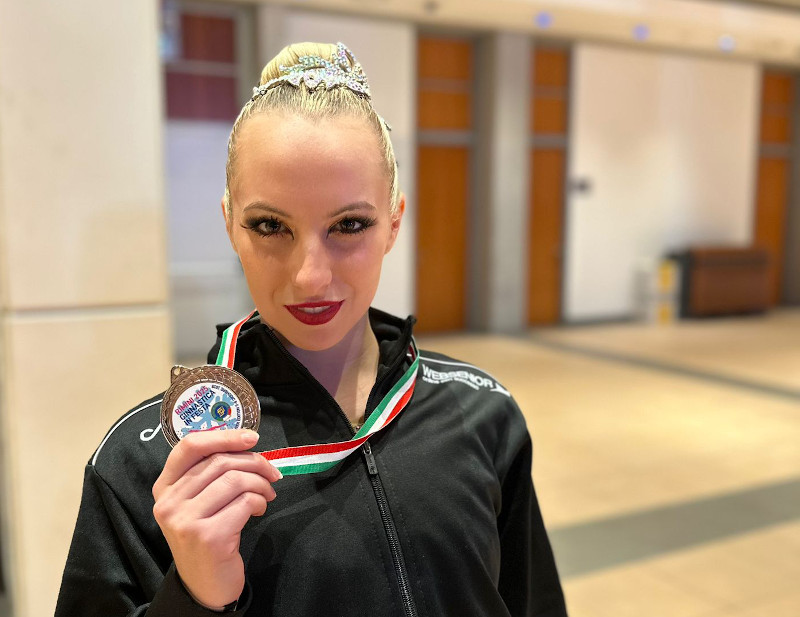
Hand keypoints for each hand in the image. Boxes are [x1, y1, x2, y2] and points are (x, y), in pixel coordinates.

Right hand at [152, 429, 280, 609]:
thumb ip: (210, 474)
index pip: (189, 446)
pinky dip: (259, 502)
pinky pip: (244, 502)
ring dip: (261, 483)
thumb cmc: (207, 536)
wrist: (205, 586)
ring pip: (235, 480)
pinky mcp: (208, 536)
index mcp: (164, 487)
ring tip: (267, 494)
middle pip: (220, 461)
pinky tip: (259, 510)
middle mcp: (169, 502)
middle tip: (272, 473)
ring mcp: (186, 520)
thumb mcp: (199, 502)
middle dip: (255, 462)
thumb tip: (246, 444)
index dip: (224, 435)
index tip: (251, 438)